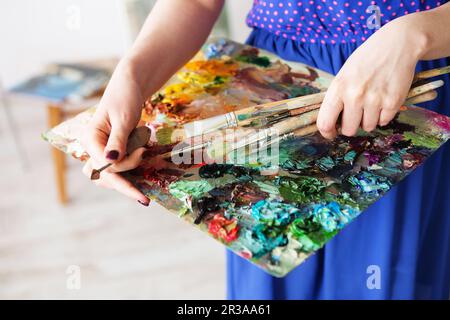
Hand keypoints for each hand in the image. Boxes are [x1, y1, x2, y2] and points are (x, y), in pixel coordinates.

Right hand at [81, 61, 149, 204]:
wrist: (130, 86)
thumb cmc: (125, 98)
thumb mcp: (124, 119)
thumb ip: (119, 141)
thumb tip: (111, 160)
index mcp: (90, 139)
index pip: (105, 166)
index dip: (125, 167)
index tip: (143, 154)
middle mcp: (92, 147)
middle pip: (105, 176)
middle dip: (125, 180)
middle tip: (145, 181)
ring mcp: (100, 150)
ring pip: (108, 177)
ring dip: (125, 178)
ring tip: (142, 166)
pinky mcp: (111, 151)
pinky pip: (117, 169)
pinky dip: (129, 170)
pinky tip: (141, 166)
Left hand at [317, 15, 426, 138]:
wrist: (397, 44)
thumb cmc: (366, 60)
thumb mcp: (344, 75)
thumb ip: (337, 97)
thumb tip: (332, 124)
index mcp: (338, 88)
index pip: (325, 123)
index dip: (327, 132)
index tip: (332, 133)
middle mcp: (355, 96)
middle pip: (348, 130)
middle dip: (351, 126)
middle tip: (356, 114)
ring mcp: (374, 100)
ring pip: (368, 127)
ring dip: (369, 120)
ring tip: (372, 102)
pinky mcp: (393, 102)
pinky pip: (384, 122)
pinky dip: (384, 115)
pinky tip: (384, 99)